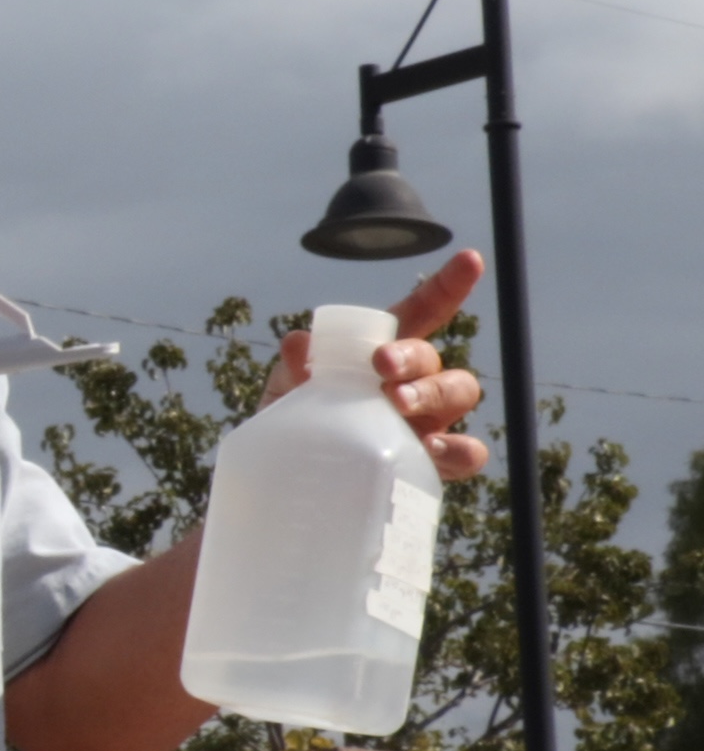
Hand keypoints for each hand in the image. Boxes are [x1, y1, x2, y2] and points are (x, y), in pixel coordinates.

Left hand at [262, 248, 491, 481]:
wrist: (281, 491)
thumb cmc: (291, 430)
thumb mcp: (284, 395)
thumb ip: (293, 368)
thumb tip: (298, 342)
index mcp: (381, 356)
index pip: (420, 314)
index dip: (446, 287)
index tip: (469, 259)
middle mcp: (411, 385)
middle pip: (434, 358)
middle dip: (414, 356)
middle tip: (381, 366)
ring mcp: (426, 423)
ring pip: (459, 393)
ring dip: (432, 393)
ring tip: (397, 403)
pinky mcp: (429, 465)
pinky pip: (466, 454)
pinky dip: (457, 448)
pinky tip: (430, 447)